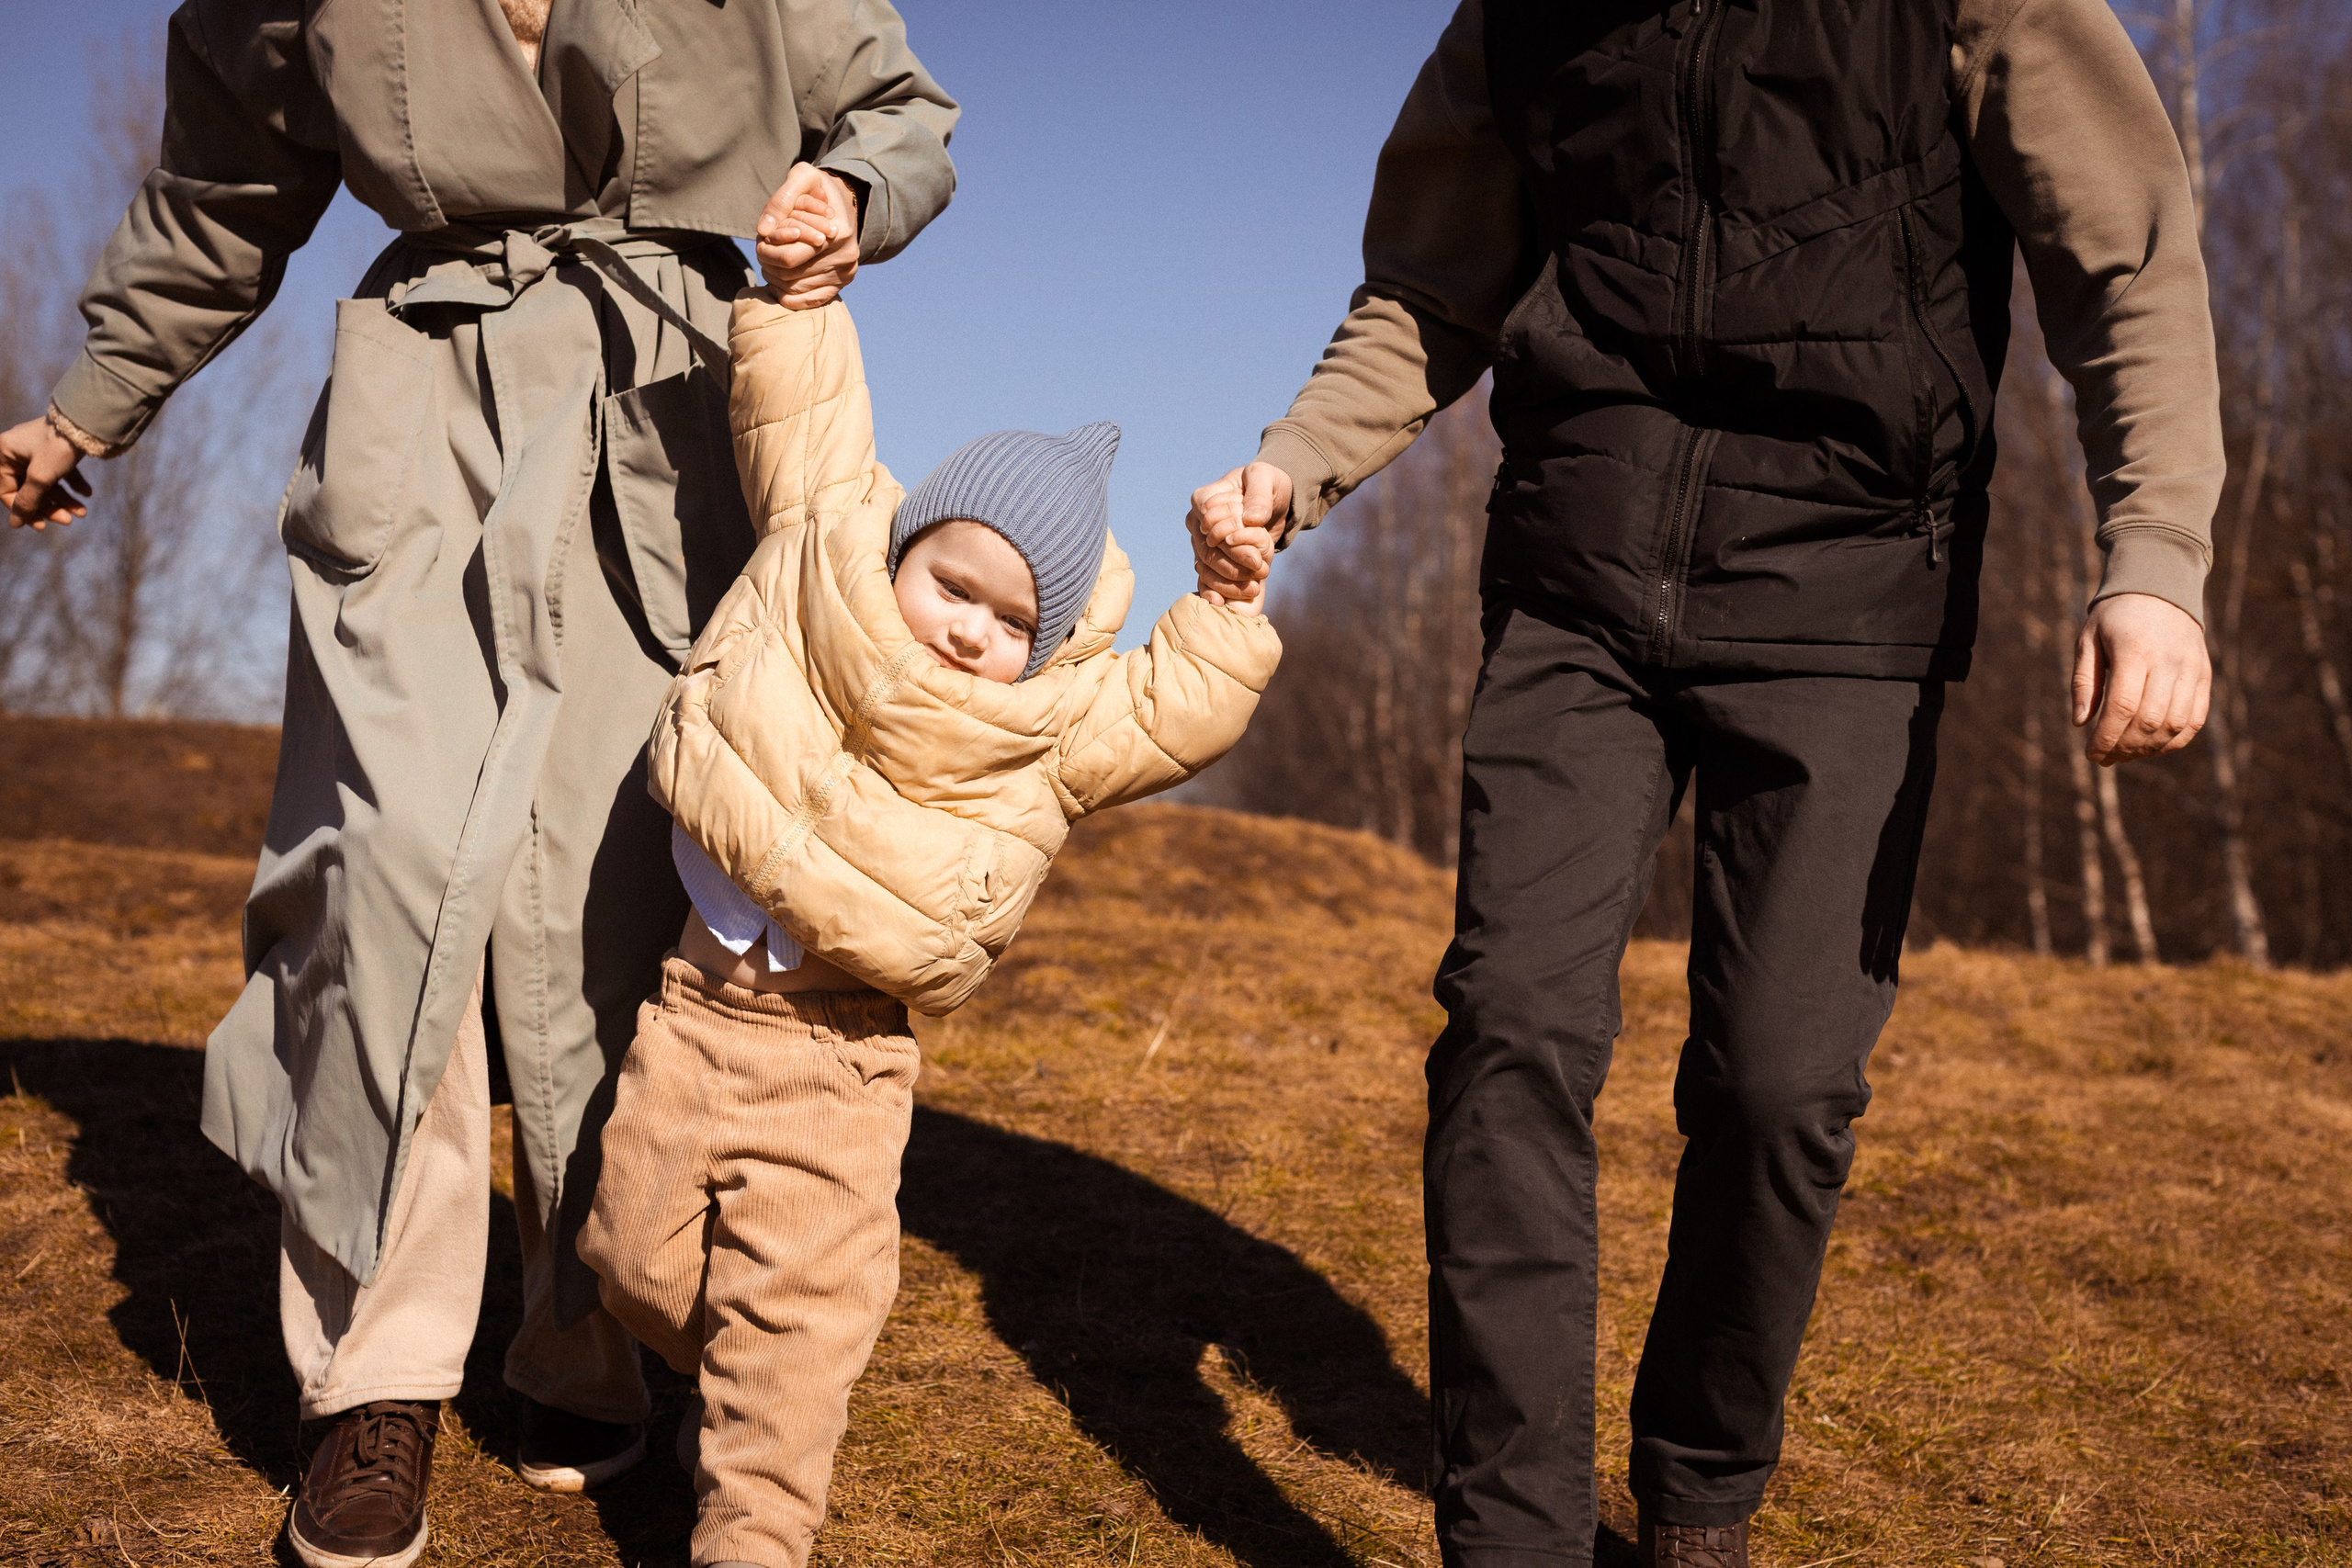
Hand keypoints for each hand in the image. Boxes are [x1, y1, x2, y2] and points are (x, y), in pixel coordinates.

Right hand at [1, 416, 89, 530]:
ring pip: (47, 482)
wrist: (89, 420)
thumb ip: (28, 501)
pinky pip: (61, 471)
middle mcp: (18, 450)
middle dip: (50, 506)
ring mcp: (38, 448)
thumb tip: (15, 524)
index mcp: (4, 452)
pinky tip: (86, 493)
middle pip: (30, 488)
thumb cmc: (59, 446)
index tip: (42, 526)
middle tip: (69, 520)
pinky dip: (72, 484)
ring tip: (82, 512)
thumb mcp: (41, 477)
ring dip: (64, 499)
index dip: (24, 510)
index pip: (7, 491)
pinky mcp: (57, 448)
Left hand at [756, 165, 860, 309]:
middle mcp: (845, 258)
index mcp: (837, 233)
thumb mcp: (802, 177)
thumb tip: (763, 231)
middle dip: (769, 262)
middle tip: (764, 248)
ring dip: (775, 277)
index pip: (788, 258)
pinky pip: (809, 301)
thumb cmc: (819, 188)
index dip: (768, 249)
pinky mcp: (842, 283)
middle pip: (789, 276)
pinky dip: (789, 296)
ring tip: (772, 259)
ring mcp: (845, 273)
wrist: (845, 201)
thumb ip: (781, 199)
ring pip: (794, 289)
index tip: (766, 235)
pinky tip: (780, 281)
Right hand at [1186, 462, 1291, 609]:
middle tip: (1260, 571)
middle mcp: (1197, 523)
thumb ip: (1259, 496)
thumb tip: (1252, 519)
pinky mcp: (1211, 559)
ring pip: (1205, 567)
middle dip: (1232, 564)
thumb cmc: (1266, 484)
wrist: (1273, 501)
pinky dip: (1213, 591)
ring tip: (1253, 588)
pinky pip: (1206, 578)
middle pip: (1207, 550)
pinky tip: (1221, 603)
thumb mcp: (1266, 478)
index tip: (1257, 555)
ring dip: (1228, 582)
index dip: (1231, 541)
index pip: (1209, 525)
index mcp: (1203, 499)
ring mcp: (1201, 543)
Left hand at [2073, 592, 2210, 764]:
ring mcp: (2191, 669)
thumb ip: (2084, 682)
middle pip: (2149, 721)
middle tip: (2106, 758)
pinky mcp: (2204, 675)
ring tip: (2125, 754)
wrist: (2160, 589)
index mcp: (2134, 650)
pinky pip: (2195, 720)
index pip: (2122, 707)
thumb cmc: (2115, 618)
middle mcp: (2168, 661)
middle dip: (2124, 747)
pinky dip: (2174, 740)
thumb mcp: (2087, 640)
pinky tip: (2152, 746)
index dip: (2106, 738)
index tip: (2091, 755)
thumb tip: (2080, 723)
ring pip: (2174, 725)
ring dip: (2148, 748)